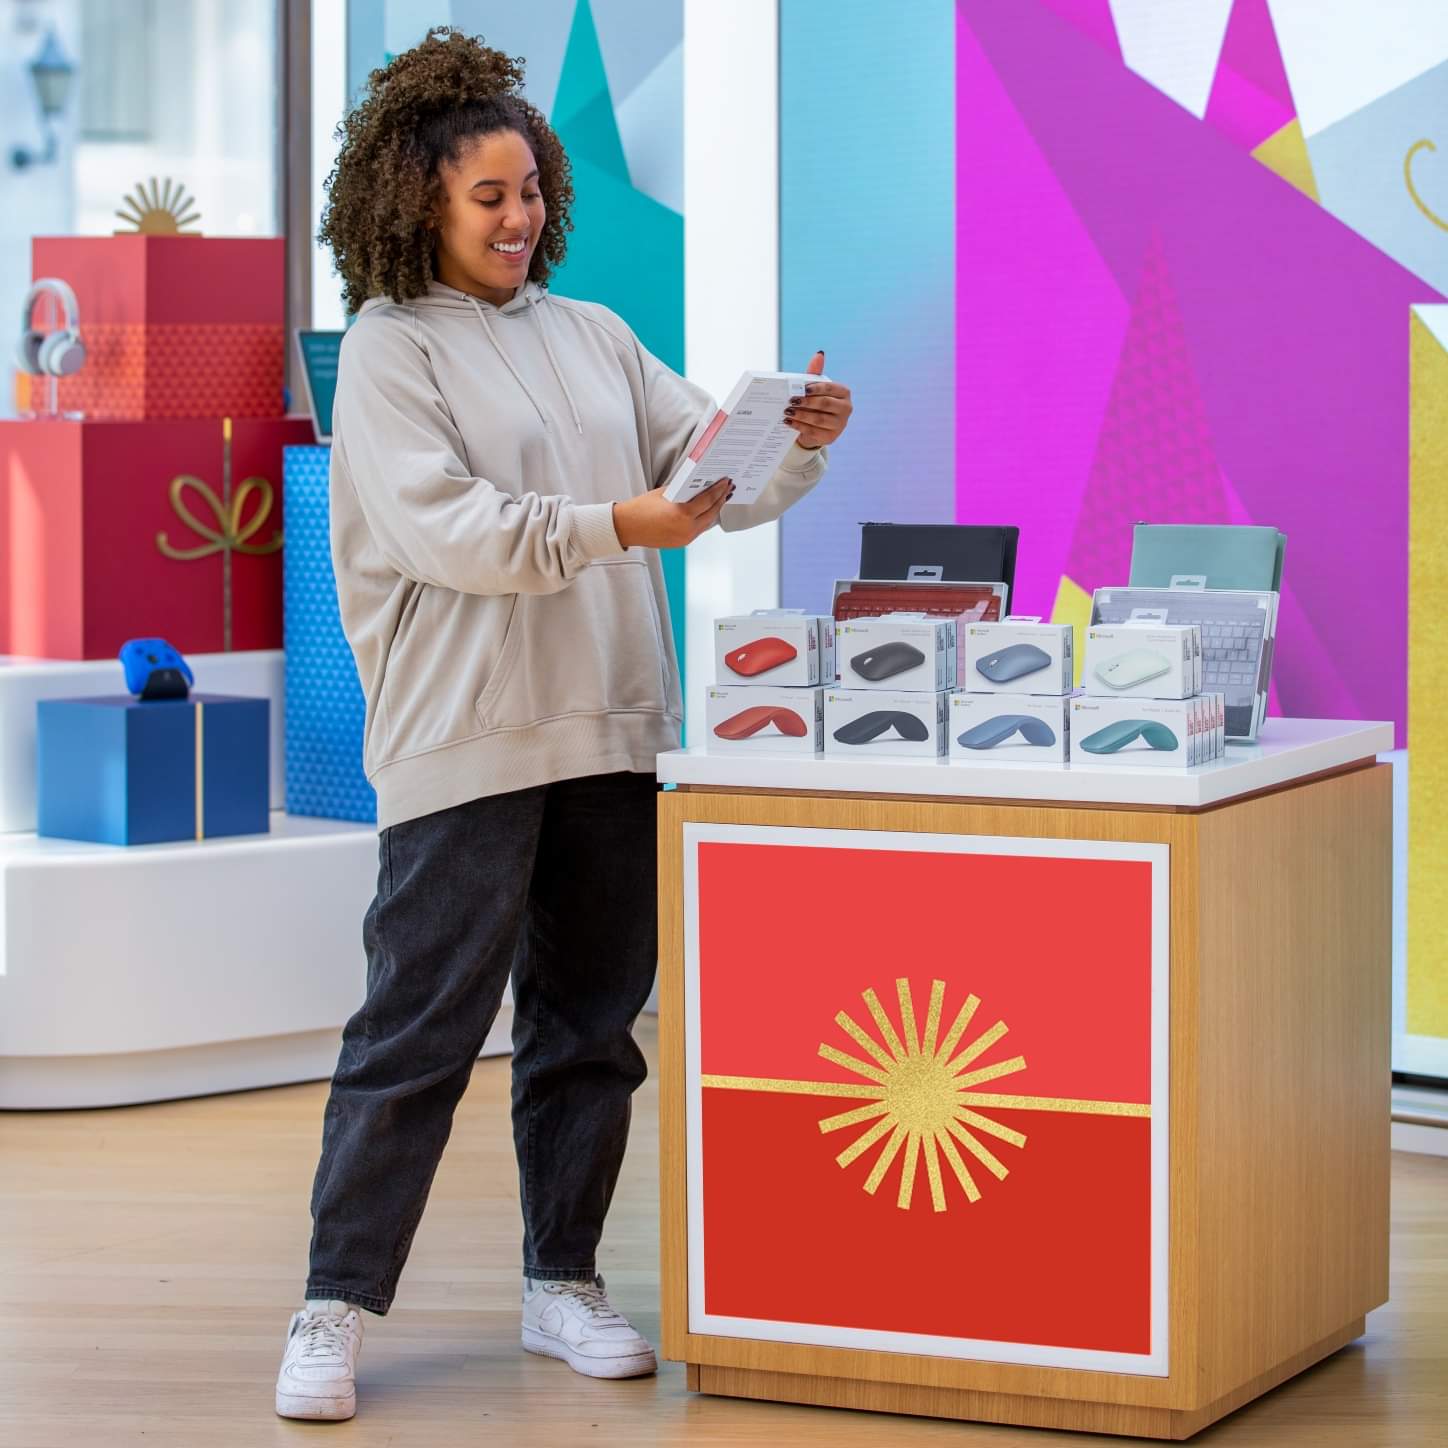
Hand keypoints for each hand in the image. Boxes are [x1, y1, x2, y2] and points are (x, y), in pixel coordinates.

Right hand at [612, 476, 733, 548]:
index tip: (726, 481)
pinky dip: (704, 519)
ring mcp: (685, 538)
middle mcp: (687, 529)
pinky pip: (698, 530)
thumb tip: (700, 484)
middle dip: (721, 499)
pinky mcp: (681, 543)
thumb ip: (683, 490)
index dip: (719, 489)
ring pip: (707, 523)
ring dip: (715, 510)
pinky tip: (707, 511)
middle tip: (728, 488)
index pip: (708, 500)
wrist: (626, 527)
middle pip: (711, 513)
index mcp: (683, 514)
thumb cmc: (641, 507)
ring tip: (721, 499)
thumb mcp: (665, 493)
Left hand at [784, 350, 851, 449]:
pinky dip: (799, 426)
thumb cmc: (816, 403)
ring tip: (787, 412)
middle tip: (791, 401)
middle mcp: (846, 408)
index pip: (830, 388)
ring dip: (801, 415)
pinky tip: (789, 422)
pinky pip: (813, 431)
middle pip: (824, 404)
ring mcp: (840, 424)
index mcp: (844, 393)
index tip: (802, 389)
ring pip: (818, 419)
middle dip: (806, 402)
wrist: (816, 427)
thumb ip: (815, 373)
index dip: (816, 388)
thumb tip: (819, 354)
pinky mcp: (831, 437)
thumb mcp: (815, 388)